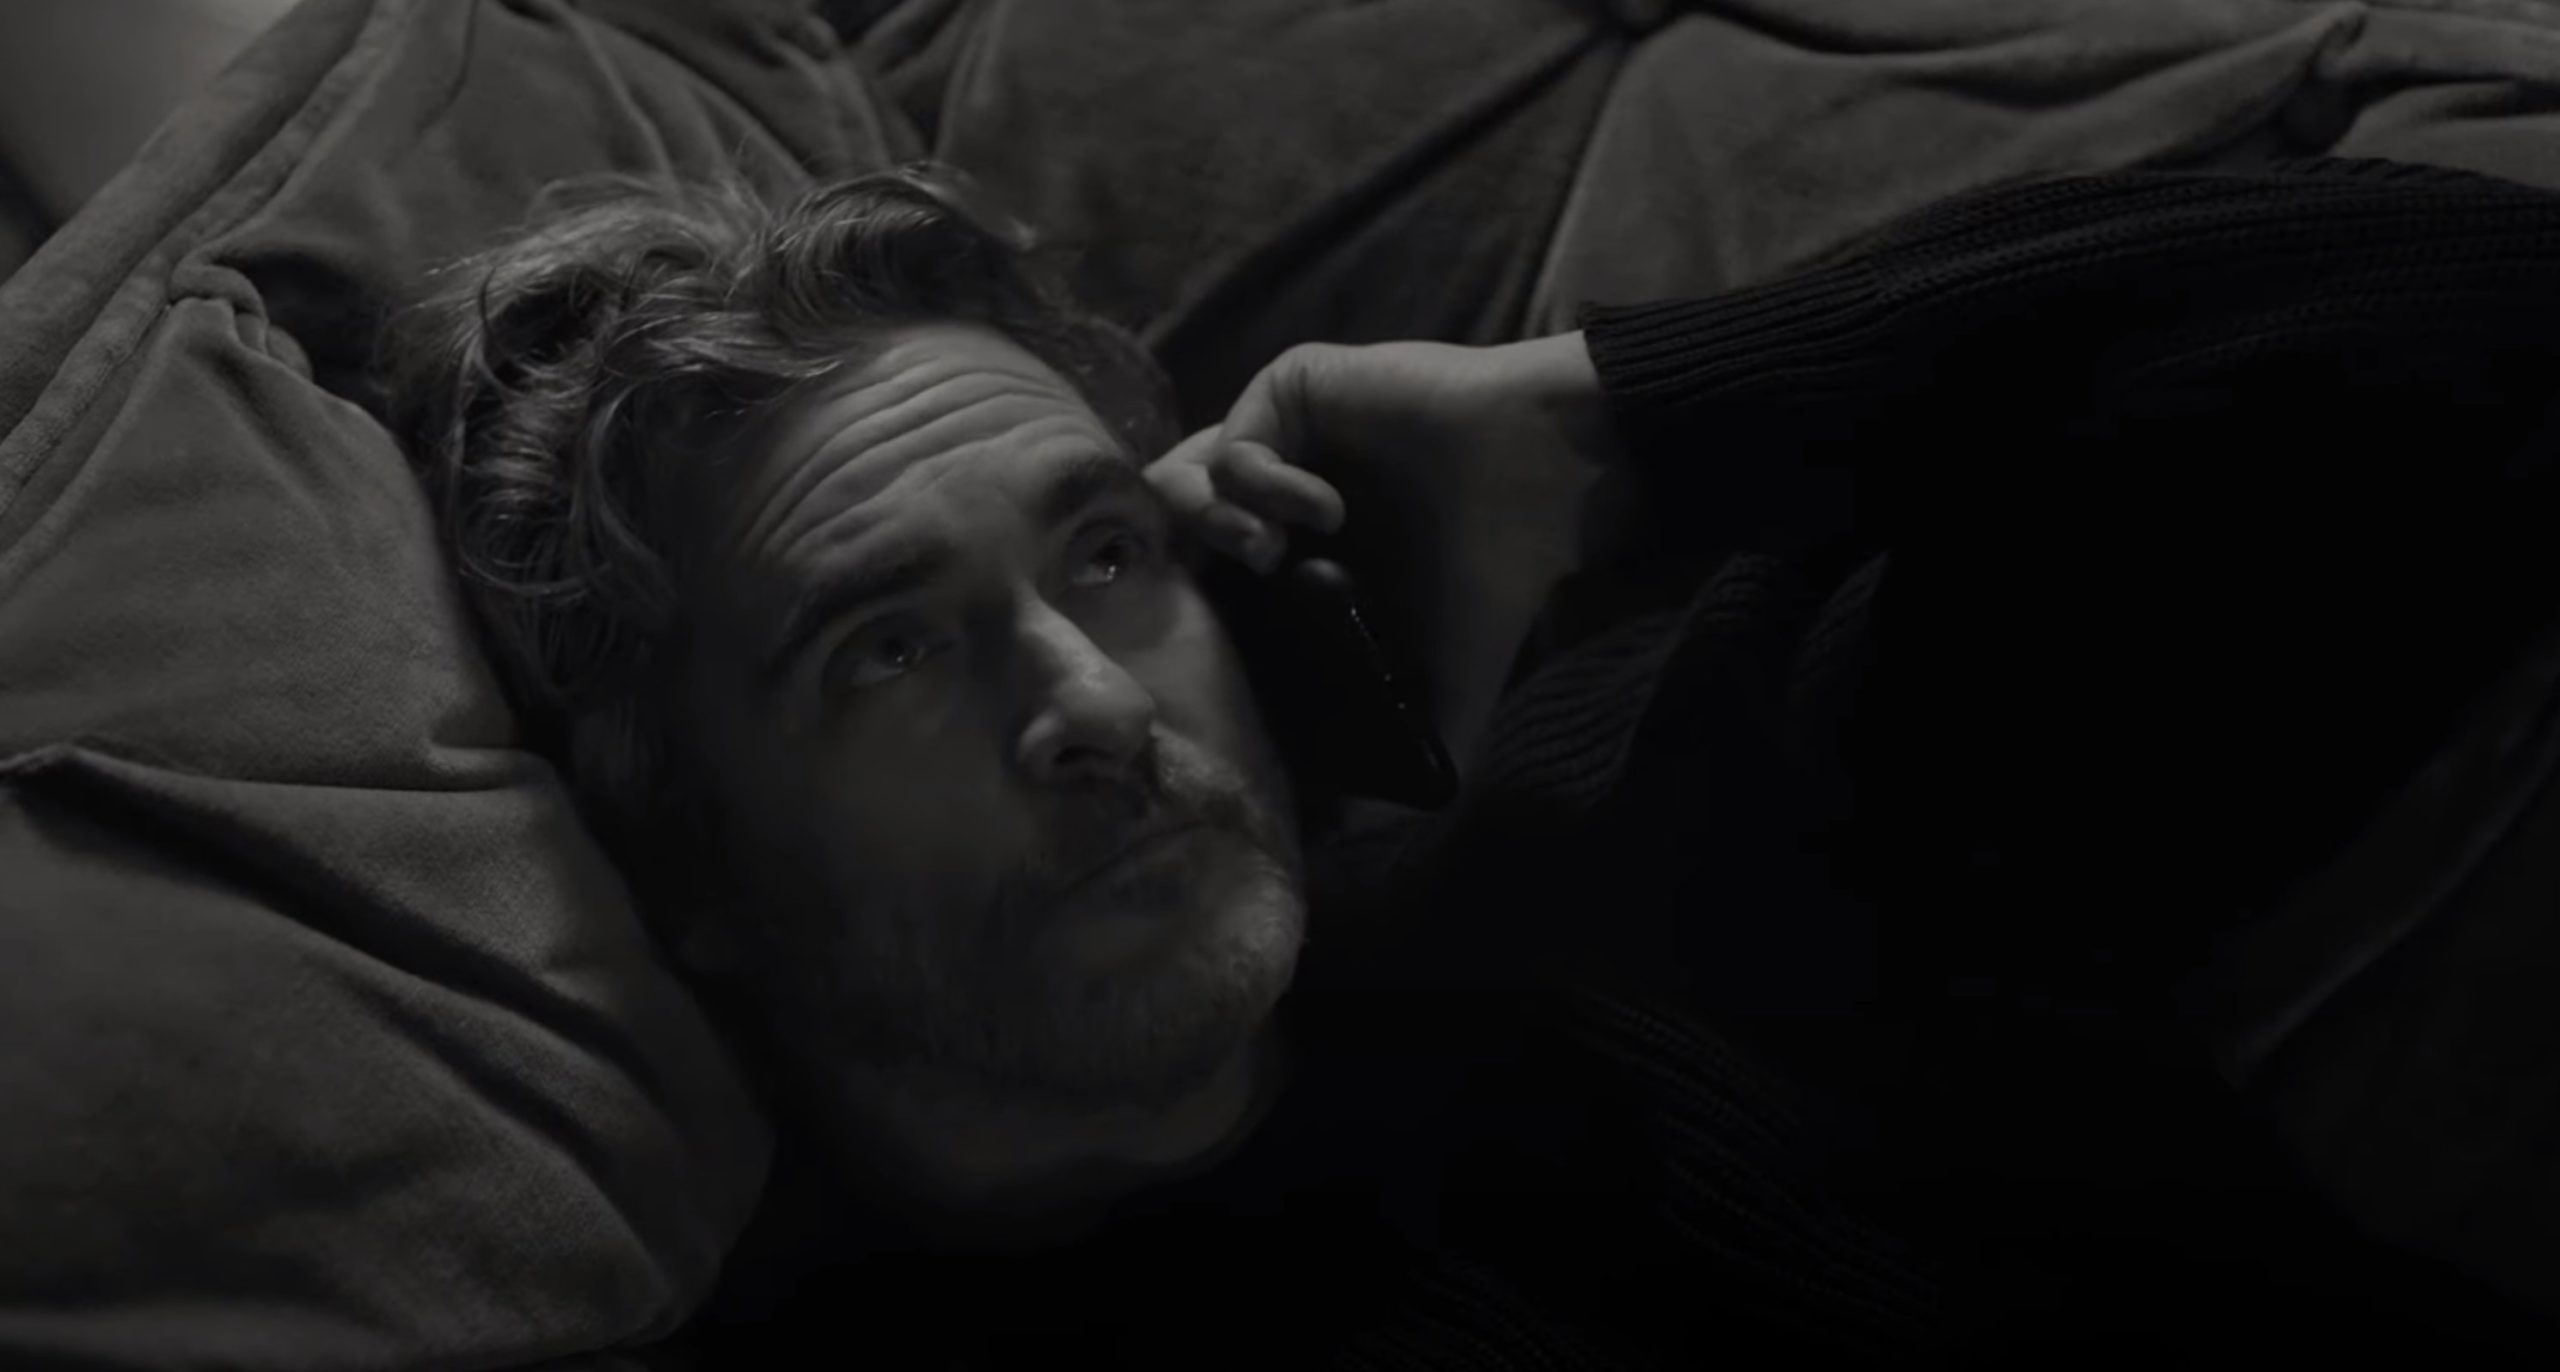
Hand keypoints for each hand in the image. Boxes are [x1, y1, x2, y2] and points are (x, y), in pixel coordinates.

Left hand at [1146, 333, 1616, 768]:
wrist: (1547, 482)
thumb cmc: (1499, 569)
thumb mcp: (1446, 674)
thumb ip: (1406, 744)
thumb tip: (1362, 840)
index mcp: (1296, 555)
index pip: (1197, 577)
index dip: (1184, 612)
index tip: (1206, 651)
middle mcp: (1279, 493)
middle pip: (1169, 525)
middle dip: (1180, 564)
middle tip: (1232, 597)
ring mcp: (1284, 437)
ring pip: (1185, 476)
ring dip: (1213, 523)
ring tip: (1272, 557)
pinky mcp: (1295, 387)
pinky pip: (1234, 434)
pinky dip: (1262, 481)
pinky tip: (1323, 510)